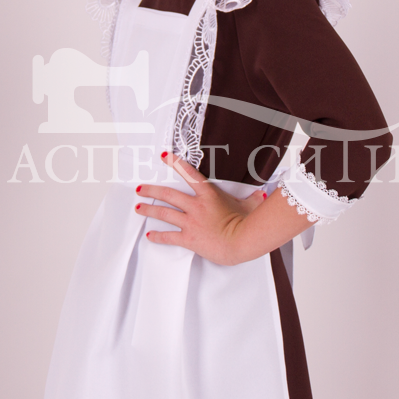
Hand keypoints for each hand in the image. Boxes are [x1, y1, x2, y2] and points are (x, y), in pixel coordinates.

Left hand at [134, 153, 266, 265]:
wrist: (242, 241)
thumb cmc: (247, 224)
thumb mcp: (250, 205)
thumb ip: (251, 198)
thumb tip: (259, 195)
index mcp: (209, 195)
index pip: (189, 174)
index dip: (175, 163)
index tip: (163, 157)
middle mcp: (196, 206)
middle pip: (168, 195)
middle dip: (151, 191)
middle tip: (140, 188)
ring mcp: (191, 222)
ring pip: (164, 213)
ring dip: (149, 210)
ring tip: (138, 208)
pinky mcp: (189, 238)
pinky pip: (169, 237)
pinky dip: (158, 236)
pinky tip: (150, 235)